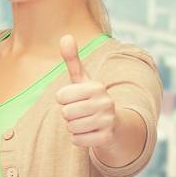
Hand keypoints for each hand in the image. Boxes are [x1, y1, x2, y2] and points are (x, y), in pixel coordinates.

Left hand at [55, 35, 117, 149]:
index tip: (75, 99)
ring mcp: (108, 121)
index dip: (63, 100)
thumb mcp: (82, 80)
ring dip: (74, 126)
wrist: (114, 125)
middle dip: (68, 114)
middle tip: (81, 112)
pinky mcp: (106, 138)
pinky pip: (77, 140)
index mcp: (97, 86)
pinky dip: (79, 138)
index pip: (61, 96)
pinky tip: (90, 133)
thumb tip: (65, 36)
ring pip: (71, 127)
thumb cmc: (91, 99)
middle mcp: (106, 102)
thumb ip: (72, 59)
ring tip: (86, 121)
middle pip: (65, 113)